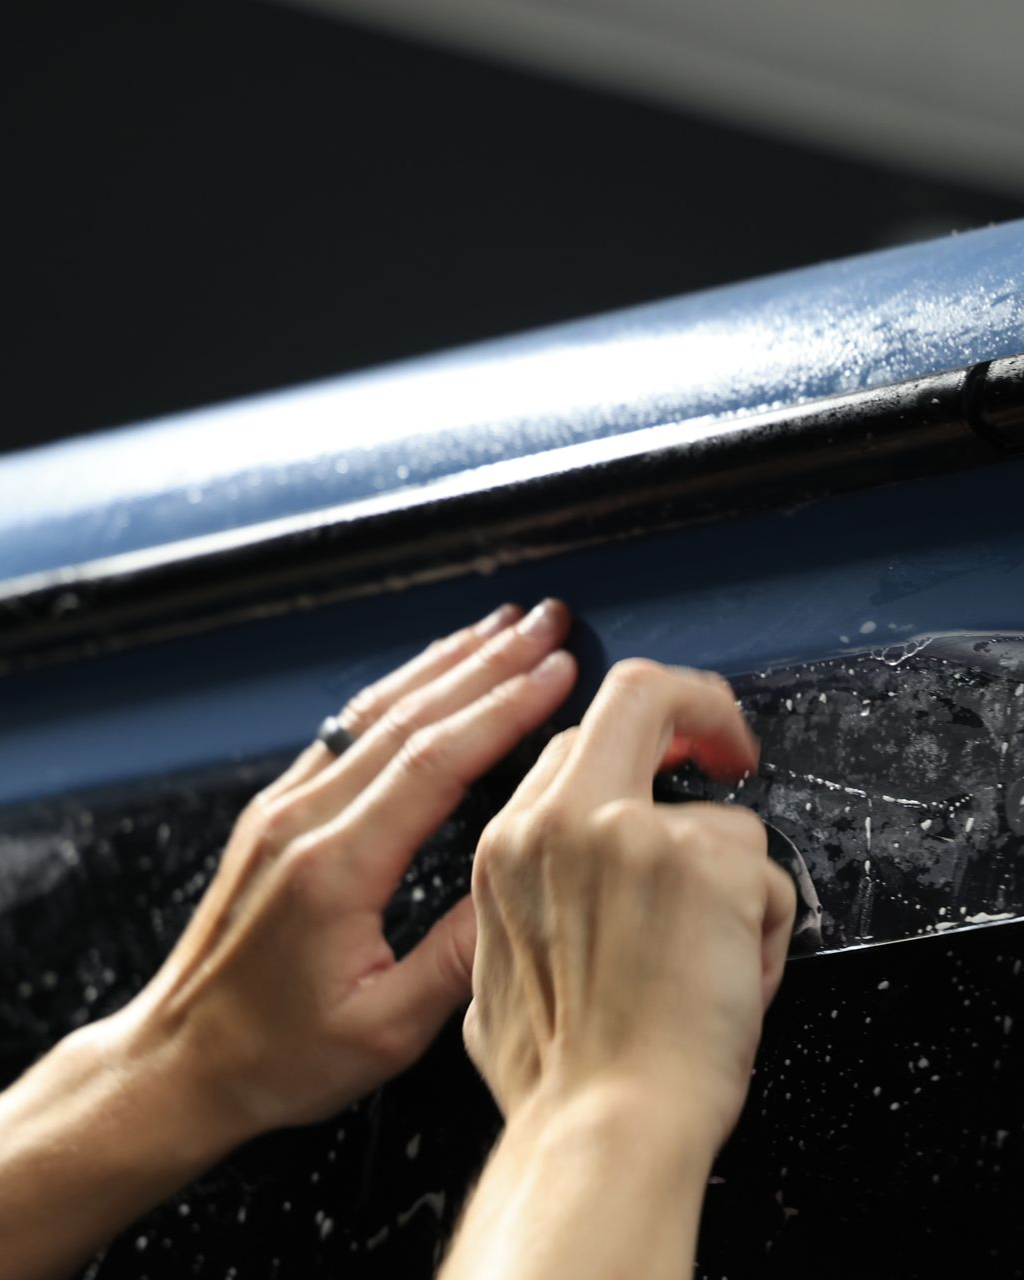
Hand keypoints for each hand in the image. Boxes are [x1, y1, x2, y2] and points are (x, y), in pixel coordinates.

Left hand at [109, 598, 576, 1143]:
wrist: (181, 1057)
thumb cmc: (275, 1055)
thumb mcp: (384, 1030)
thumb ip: (460, 956)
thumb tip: (527, 884)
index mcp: (336, 868)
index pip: (436, 760)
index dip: (503, 708)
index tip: (557, 671)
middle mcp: (304, 819)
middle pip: (410, 715)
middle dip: (488, 662)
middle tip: (546, 623)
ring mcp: (284, 807)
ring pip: (376, 710)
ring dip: (444, 661)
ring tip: (500, 627)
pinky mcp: (277, 811)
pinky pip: (347, 729)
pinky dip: (399, 689)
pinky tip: (429, 672)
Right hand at [463, 659, 795, 1152]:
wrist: (602, 1131)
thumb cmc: (560, 1078)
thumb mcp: (493, 975)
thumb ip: (525, 909)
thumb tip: (561, 896)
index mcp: (512, 845)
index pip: (577, 738)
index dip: (633, 738)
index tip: (667, 753)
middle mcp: (566, 821)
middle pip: (642, 692)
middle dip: (702, 707)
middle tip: (731, 747)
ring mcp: (638, 835)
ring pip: (724, 820)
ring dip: (736, 893)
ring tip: (716, 970)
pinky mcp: (711, 866)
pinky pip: (769, 879)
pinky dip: (767, 935)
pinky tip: (735, 986)